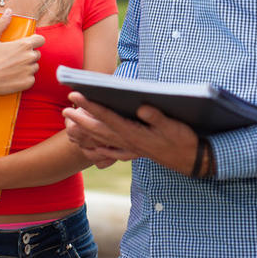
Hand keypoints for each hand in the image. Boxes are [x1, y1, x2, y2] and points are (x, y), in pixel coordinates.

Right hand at [0, 9, 45, 96]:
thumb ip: (1, 24)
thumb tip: (9, 12)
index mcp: (23, 45)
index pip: (40, 40)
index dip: (35, 41)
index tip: (29, 44)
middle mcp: (29, 57)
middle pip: (36, 54)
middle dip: (28, 55)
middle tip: (14, 58)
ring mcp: (29, 70)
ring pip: (34, 66)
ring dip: (27, 67)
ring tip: (12, 68)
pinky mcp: (28, 82)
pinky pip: (31, 78)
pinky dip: (24, 78)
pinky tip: (13, 77)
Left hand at [62, 92, 199, 175]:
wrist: (191, 161)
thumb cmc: (183, 140)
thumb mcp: (173, 126)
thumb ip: (156, 117)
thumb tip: (142, 107)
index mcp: (134, 133)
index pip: (107, 117)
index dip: (90, 105)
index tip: (76, 96)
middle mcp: (128, 142)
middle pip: (99, 130)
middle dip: (80, 119)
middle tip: (65, 109)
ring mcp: (131, 149)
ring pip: (102, 141)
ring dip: (85, 133)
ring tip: (71, 125)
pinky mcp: (136, 153)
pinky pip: (112, 153)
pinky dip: (99, 150)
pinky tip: (91, 149)